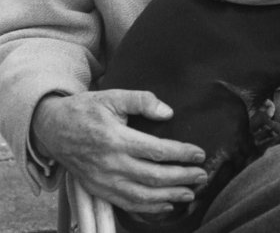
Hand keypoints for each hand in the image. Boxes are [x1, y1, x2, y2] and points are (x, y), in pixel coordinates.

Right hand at [31, 90, 205, 215]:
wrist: (53, 129)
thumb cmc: (86, 110)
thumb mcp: (113, 96)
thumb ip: (141, 101)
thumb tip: (167, 112)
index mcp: (116, 139)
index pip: (157, 151)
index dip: (181, 154)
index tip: (199, 154)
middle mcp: (111, 164)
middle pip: (153, 177)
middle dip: (182, 178)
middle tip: (202, 175)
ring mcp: (104, 181)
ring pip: (142, 195)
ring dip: (169, 196)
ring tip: (190, 193)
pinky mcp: (99, 190)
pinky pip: (127, 204)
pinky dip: (148, 208)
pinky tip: (165, 205)